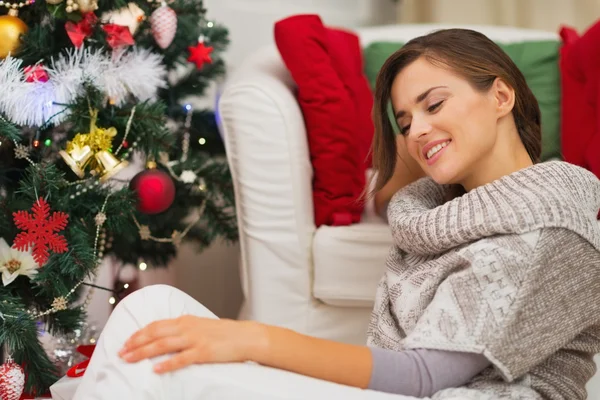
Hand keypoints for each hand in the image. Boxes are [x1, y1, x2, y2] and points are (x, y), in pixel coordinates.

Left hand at [118, 316, 265, 373]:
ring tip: (130, 359)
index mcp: (186, 320)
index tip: (127, 341)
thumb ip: (184, 330)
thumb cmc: (225, 333)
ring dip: (144, 352)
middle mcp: (187, 328)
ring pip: (163, 344)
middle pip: (155, 333)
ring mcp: (195, 339)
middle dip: (135, 343)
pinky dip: (167, 364)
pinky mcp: (203, 352)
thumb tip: (167, 336)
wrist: (245, 336)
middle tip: (122, 352)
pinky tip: (156, 369)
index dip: (139, 333)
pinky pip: (181, 358)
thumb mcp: (201, 326)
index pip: (156, 325)